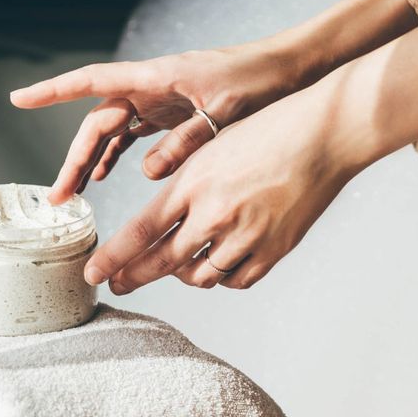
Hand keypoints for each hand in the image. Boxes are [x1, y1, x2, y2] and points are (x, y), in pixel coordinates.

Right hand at [10, 0, 417, 204]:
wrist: (287, 69)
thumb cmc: (256, 80)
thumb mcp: (221, 113)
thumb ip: (185, 142)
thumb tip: (147, 173)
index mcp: (154, 77)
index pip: (91, 82)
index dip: (53, 92)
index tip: (18, 100)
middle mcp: (150, 86)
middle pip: (98, 122)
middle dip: (74, 158)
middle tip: (59, 197)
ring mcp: (159, 98)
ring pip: (114, 131)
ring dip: (93, 160)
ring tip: (76, 195)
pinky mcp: (173, 110)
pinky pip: (135, 134)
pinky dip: (119, 155)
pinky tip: (108, 175)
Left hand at [88, 83, 354, 292]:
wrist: (323, 135)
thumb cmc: (267, 132)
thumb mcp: (211, 147)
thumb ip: (183, 185)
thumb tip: (159, 221)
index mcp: (194, 183)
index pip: (141, 232)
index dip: (113, 259)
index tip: (94, 274)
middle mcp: (216, 214)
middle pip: (163, 263)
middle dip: (134, 277)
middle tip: (117, 285)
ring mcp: (247, 236)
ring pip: (200, 276)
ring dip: (181, 275)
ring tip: (174, 266)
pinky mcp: (274, 250)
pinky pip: (236, 279)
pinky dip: (221, 277)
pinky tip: (215, 265)